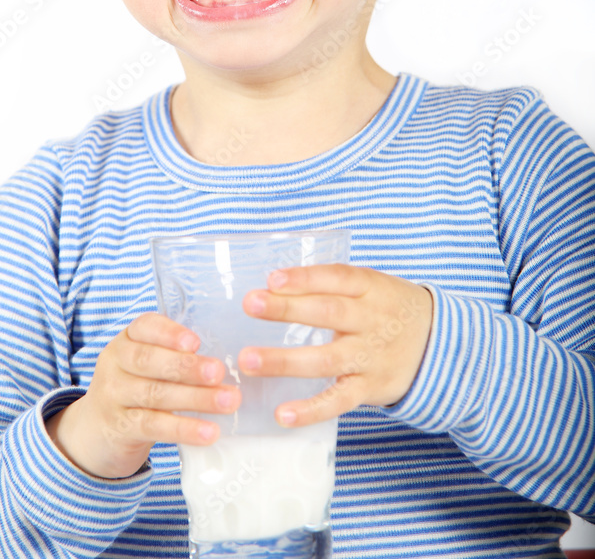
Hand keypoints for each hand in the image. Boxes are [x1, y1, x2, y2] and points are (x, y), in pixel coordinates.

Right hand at [44, 312, 240, 478]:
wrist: (96, 432)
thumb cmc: (137, 389)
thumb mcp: (147, 365)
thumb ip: (175, 356)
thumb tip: (228, 360)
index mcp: (126, 340)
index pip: (144, 327)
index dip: (170, 333)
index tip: (195, 342)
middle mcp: (115, 363)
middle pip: (149, 361)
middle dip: (187, 367)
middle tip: (219, 372)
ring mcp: (113, 396)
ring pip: (155, 394)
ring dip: (195, 398)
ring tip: (228, 402)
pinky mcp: (119, 428)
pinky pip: (154, 426)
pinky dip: (184, 428)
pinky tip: (208, 432)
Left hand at [237, 264, 432, 426]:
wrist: (443, 346)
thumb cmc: (392, 309)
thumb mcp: (373, 286)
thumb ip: (332, 285)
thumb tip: (274, 285)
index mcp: (371, 288)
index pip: (336, 278)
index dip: (305, 278)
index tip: (272, 279)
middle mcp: (371, 321)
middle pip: (327, 313)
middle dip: (287, 309)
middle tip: (250, 304)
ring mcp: (370, 356)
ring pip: (326, 359)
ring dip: (285, 361)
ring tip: (249, 360)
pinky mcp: (369, 388)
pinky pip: (338, 401)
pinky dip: (311, 410)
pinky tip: (283, 414)